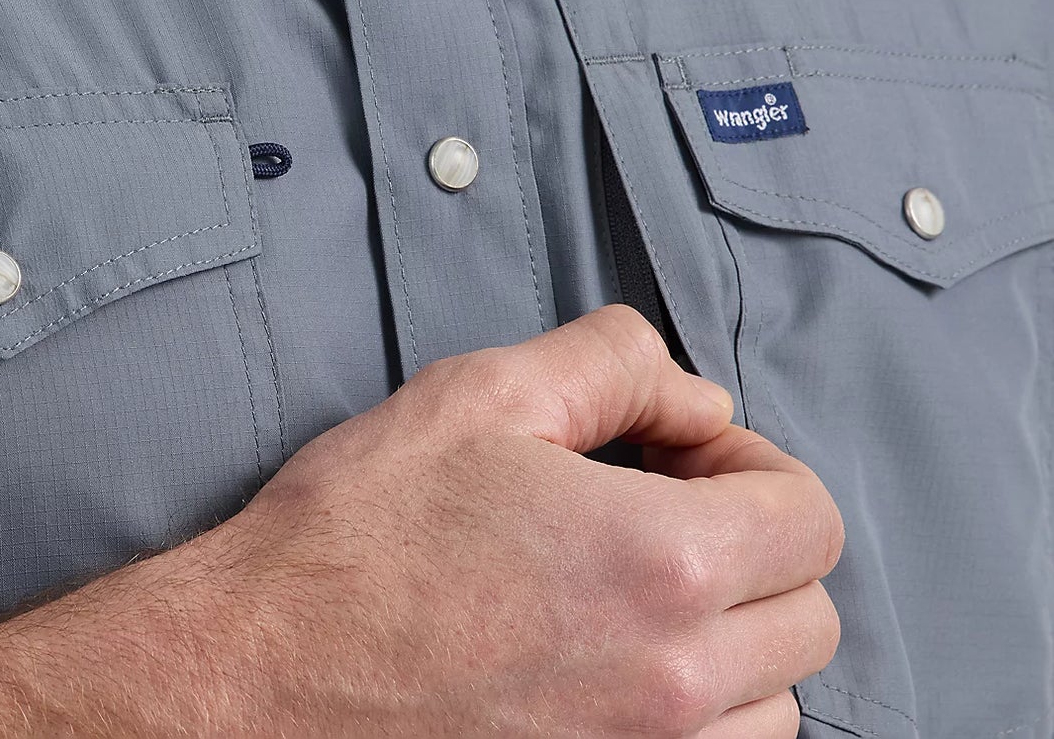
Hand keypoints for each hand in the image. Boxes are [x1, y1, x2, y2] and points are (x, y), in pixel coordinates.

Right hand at [211, 304, 842, 735]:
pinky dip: (693, 721)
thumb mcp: (481, 395)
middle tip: (655, 513)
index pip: (810, 518)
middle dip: (752, 546)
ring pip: (774, 709)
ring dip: (731, 644)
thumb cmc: (357, 538)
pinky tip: (609, 669)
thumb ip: (615, 364)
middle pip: (808, 615)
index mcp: (661, 563)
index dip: (752, 462)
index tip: (681, 455)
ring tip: (630, 596)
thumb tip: (696, 394)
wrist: (257, 677)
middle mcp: (676, 683)